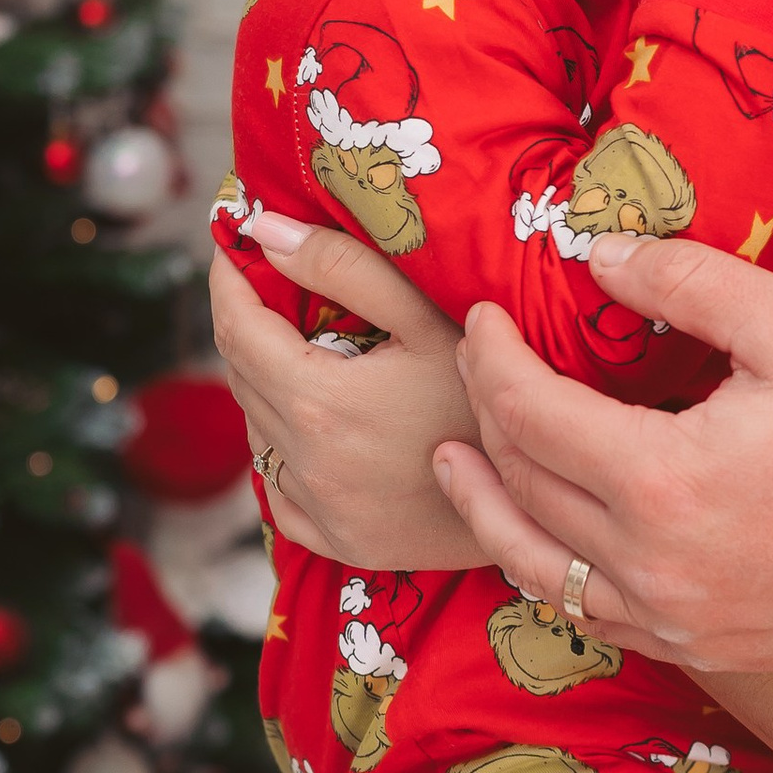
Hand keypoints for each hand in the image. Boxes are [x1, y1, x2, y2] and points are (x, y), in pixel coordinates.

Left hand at [209, 218, 481, 566]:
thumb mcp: (429, 319)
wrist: (544, 499)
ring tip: (311, 358)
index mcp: (317, 401)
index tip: (235, 246)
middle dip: (249, 326)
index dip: (228, 280)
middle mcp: (304, 462)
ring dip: (267, 389)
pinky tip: (320, 432)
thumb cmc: (494, 400)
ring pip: (257, 434)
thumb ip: (344, 268)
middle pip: (240, 379)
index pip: (235, 328)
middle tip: (276, 290)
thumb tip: (265, 231)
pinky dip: (284, 455)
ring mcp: (319, 509)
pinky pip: (279, 492)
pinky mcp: (339, 540)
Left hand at [436, 240, 772, 674]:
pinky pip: (588, 613)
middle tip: (480, 366)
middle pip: (522, 483)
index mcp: (661, 482)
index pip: (531, 413)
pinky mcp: (695, 645)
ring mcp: (668, 616)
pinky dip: (545, 569)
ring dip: (486, 507)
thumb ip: (691, 283)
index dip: (493, 359)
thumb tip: (600, 256)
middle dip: (486, 416)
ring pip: (536, 565)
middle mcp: (647, 563)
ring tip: (456, 465)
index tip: (484, 320)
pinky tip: (538, 539)